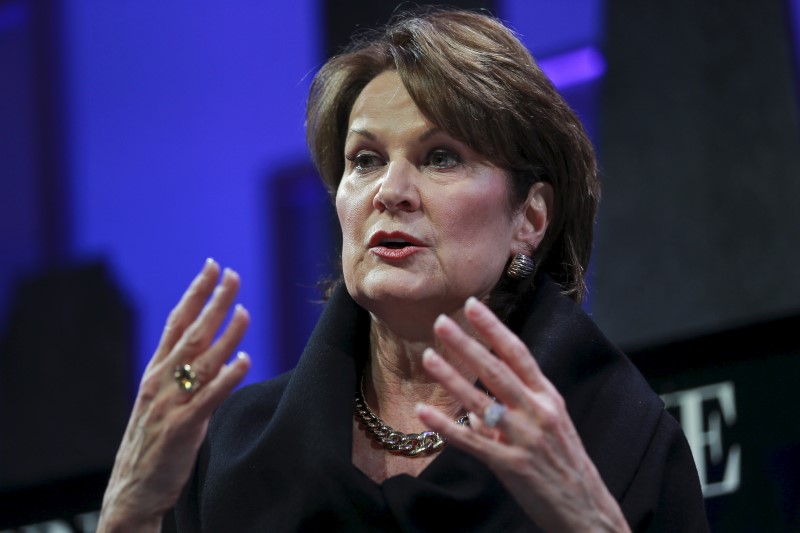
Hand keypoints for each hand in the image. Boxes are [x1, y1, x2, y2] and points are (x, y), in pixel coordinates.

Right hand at [98, 259, 250, 531]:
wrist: (133, 488)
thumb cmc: (154, 441)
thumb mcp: (162, 398)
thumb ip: (181, 372)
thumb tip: (211, 345)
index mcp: (156, 371)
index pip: (176, 322)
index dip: (195, 293)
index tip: (211, 267)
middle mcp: (161, 381)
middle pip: (191, 333)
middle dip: (213, 302)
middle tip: (233, 275)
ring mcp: (170, 403)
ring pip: (201, 361)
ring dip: (226, 334)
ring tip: (245, 311)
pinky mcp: (183, 427)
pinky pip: (207, 398)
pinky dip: (226, 378)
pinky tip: (244, 361)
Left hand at [416, 297, 629, 532]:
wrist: (586, 509)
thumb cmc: (565, 463)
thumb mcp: (551, 424)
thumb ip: (520, 404)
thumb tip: (485, 396)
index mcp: (548, 397)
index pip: (519, 353)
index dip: (494, 328)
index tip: (473, 305)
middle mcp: (537, 412)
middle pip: (497, 371)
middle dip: (468, 344)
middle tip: (441, 322)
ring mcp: (523, 438)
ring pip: (481, 401)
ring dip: (452, 377)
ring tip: (428, 357)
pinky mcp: (510, 464)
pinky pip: (471, 441)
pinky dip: (446, 426)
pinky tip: (425, 412)